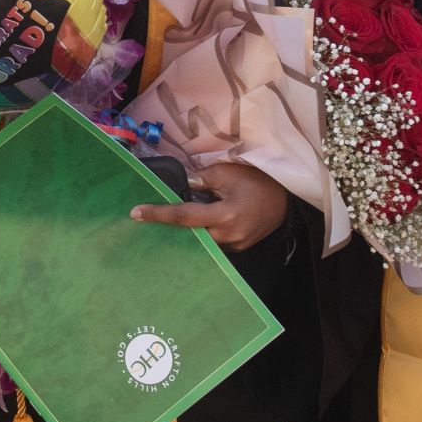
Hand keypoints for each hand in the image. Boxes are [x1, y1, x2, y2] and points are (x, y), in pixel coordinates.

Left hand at [131, 158, 288, 251]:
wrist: (287, 200)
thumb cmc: (258, 182)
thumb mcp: (228, 173)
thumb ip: (201, 180)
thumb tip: (181, 184)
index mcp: (223, 216)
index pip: (183, 217)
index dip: (157, 214)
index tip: (135, 213)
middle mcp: (227, 237)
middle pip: (188, 234)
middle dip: (167, 227)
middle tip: (145, 217)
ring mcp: (233, 246)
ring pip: (200, 241)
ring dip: (184, 232)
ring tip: (165, 221)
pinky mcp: (237, 248)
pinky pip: (212, 243)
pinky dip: (200, 234)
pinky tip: (191, 226)